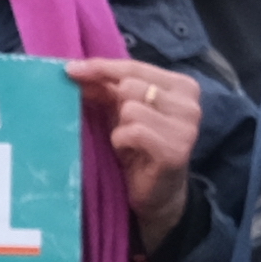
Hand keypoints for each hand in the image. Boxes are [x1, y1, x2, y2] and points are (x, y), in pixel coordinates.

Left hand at [62, 56, 194, 246]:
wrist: (157, 195)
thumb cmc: (139, 148)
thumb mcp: (121, 111)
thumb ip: (105, 88)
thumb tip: (74, 69)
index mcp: (182, 86)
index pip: (134, 66)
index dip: (101, 67)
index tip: (70, 70)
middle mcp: (190, 104)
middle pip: (130, 85)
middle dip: (113, 104)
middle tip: (115, 124)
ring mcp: (187, 127)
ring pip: (130, 108)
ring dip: (119, 127)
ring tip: (127, 142)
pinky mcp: (176, 150)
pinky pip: (133, 131)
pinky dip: (121, 141)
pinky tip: (128, 153)